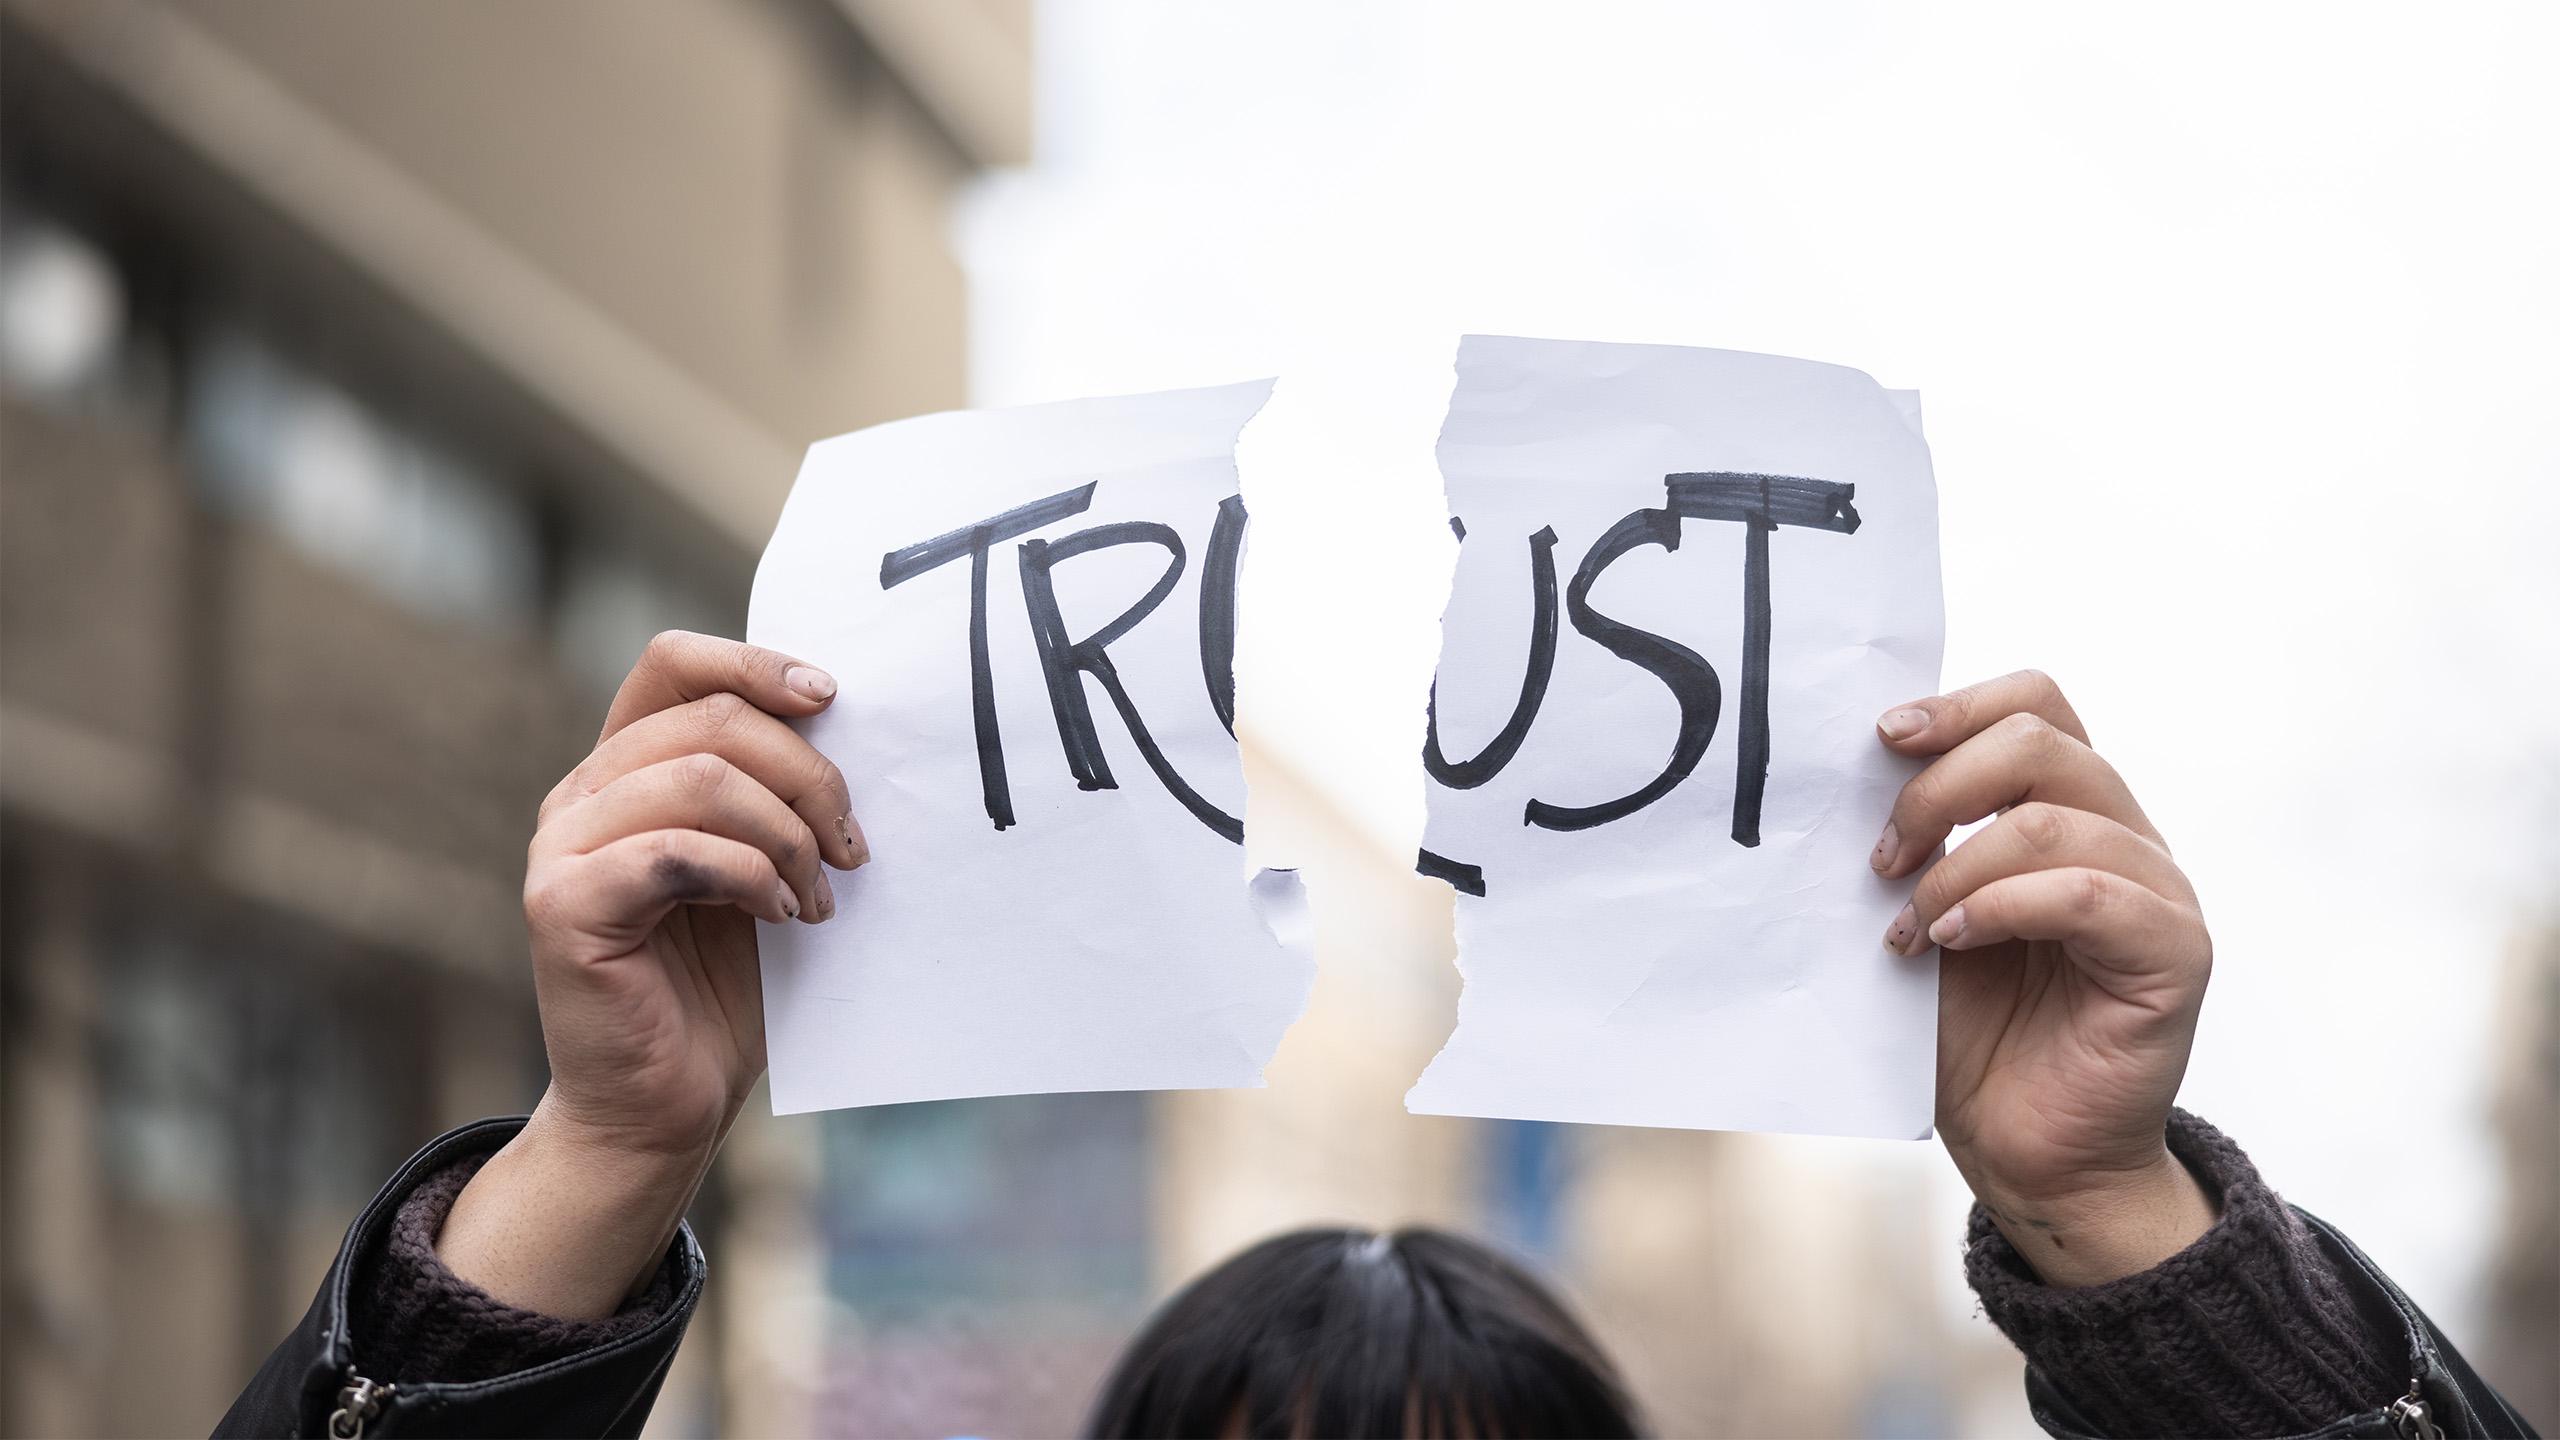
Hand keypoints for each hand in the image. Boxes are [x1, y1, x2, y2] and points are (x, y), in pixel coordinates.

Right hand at [440, 633, 867, 1316]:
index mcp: (623, 770)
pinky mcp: (561, 907)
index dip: (754, 663)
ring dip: (786, 834)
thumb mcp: (757, 868)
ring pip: (698, 780)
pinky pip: (674, 853)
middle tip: (852, 846)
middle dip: (806, 774)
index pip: (673, 664)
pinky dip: (749, 875)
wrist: (660, 1108)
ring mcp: (560, 849)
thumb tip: (845, 720)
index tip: (833, 698)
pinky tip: (781, 916)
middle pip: (708, 721)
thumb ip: (770, 794)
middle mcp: (581, 796)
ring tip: (817, 896)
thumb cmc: (718, 990)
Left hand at [1872, 670, 2215, 1286]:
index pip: (2035, 704)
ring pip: (2057, 820)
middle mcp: (2124, 836)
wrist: (2028, 1155)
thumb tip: (1846, 773)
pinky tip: (1951, 942)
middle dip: (1939, 788)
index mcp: (2069, 811)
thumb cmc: (1974, 1036)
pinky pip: (2094, 894)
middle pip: (2041, 742)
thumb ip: (1914, 846)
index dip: (1959, 705)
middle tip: (1880, 859)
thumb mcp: (1925, 916)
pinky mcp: (2173, 954)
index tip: (1882, 737)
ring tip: (1908, 929)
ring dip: (1958, 868)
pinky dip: (2005, 906)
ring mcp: (2158, 891)